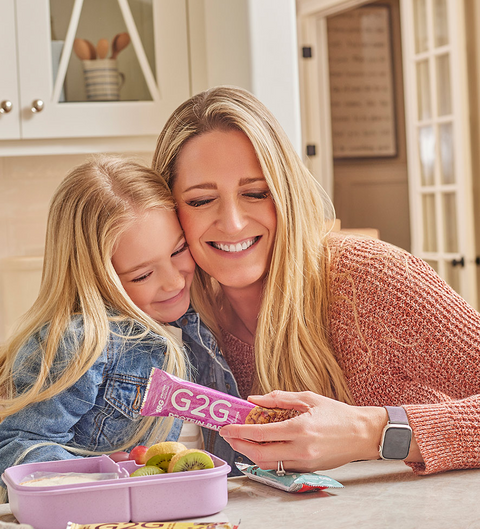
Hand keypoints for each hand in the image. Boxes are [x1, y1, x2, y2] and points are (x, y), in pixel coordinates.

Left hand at [219, 390, 386, 471]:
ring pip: (268, 464)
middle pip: (259, 454)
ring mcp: (304, 462)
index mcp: (299, 428)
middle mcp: (300, 449)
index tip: (226, 427)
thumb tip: (254, 399)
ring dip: (250, 454)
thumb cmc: (337, 413)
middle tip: (229, 437)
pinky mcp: (308, 470)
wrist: (363, 434)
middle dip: (239, 446)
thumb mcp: (308, 398)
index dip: (239, 431)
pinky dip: (267, 459)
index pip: (260, 433)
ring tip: (242, 441)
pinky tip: (262, 448)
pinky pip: (280, 467)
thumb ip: (279, 399)